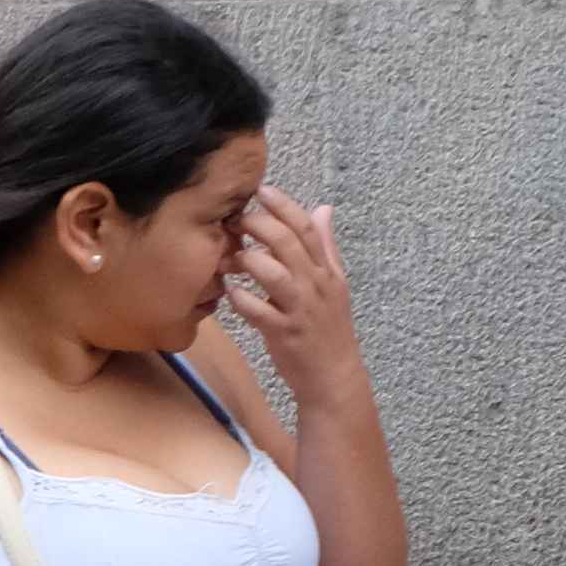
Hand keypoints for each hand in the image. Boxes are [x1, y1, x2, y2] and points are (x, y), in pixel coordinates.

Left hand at [221, 187, 364, 398]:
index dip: (284, 206)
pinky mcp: (284, 334)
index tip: (262, 189)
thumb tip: (323, 209)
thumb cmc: (327, 328)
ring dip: (249, 260)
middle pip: (289, 244)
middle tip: (238, 218)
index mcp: (327, 271)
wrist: (333, 377)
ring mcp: (300, 310)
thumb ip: (325, 246)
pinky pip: (258, 311)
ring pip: (275, 274)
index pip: (308, 229)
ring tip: (233, 258)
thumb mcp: (335, 284)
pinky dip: (241, 299)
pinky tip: (230, 293)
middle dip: (260, 225)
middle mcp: (317, 286)